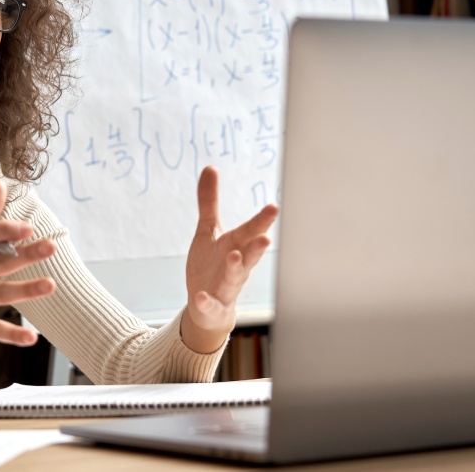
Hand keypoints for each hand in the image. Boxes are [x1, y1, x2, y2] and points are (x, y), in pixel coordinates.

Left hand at [181, 166, 278, 353]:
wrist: (207, 307)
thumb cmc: (213, 264)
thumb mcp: (208, 231)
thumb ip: (209, 201)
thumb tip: (210, 167)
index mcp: (236, 246)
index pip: (250, 231)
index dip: (261, 221)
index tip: (274, 207)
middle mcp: (236, 266)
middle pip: (248, 255)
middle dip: (257, 247)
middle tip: (266, 238)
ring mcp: (226, 287)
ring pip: (234, 278)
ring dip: (236, 268)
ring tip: (234, 256)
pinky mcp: (212, 305)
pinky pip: (210, 304)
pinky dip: (206, 301)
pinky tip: (200, 296)